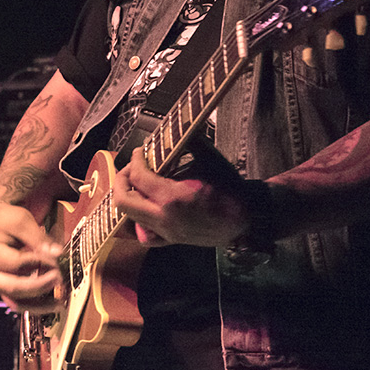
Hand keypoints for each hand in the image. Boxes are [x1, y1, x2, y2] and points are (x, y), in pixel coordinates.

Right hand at [0, 201, 61, 312]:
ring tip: (59, 304)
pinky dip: (35, 305)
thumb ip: (38, 238)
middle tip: (59, 279)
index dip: (39, 262)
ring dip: (38, 306)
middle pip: (13, 288)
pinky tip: (51, 303)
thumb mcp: (21, 221)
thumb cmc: (5, 220)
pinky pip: (18, 302)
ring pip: (15, 302)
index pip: (17, 263)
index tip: (57, 258)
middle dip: (39, 286)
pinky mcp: (4, 287)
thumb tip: (57, 254)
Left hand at [114, 147, 248, 246]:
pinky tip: (146, 207)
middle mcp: (164, 219)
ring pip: (130, 218)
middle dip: (122, 180)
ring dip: (129, 197)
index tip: (140, 151)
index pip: (139, 178)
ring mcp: (166, 233)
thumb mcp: (209, 161)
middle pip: (123, 201)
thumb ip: (188, 144)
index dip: (135, 160)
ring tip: (137, 184)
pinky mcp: (172, 241)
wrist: (247, 218)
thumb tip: (176, 129)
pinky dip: (139, 220)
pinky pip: (144, 234)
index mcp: (173, 199)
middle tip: (131, 168)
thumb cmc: (230, 189)